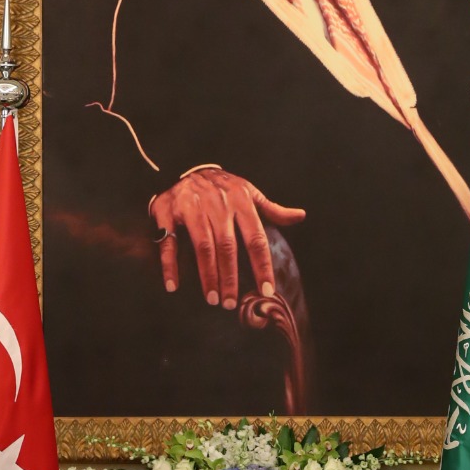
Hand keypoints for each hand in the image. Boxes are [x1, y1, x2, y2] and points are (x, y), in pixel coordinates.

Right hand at [150, 168, 305, 308]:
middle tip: (229, 304)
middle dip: (230, 277)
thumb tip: (300, 216)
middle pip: (227, 247)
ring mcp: (192, 207)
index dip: (262, 267)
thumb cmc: (223, 187)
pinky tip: (173, 285)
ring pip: (203, 246)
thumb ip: (272, 209)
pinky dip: (170, 265)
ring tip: (212, 299)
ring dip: (207, 275)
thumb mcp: (249, 192)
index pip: (256, 239)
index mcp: (241, 202)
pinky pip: (169, 242)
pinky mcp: (168, 211)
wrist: (186, 165)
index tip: (267, 291)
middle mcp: (218, 205)